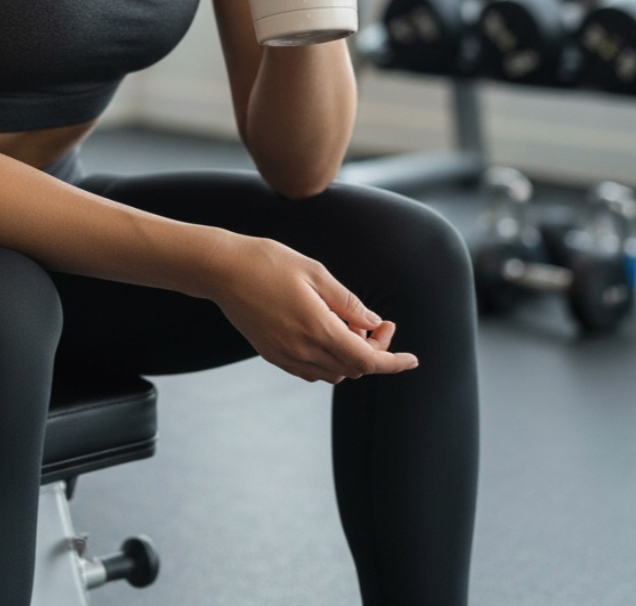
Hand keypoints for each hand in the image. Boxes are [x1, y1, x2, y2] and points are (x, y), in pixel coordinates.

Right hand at [210, 234, 417, 384]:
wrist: (222, 270)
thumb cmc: (269, 262)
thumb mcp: (316, 273)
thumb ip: (349, 302)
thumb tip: (374, 322)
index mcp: (317, 329)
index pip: (367, 360)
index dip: (393, 361)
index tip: (413, 359)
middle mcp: (302, 351)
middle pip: (353, 369)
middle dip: (373, 350)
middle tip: (376, 321)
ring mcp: (285, 357)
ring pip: (333, 373)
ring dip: (351, 356)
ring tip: (348, 322)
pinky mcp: (272, 355)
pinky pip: (311, 371)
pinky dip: (330, 360)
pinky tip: (327, 331)